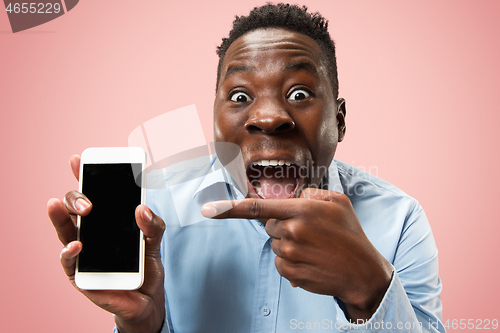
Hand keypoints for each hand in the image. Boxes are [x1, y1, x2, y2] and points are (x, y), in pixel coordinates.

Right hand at [47, 155, 164, 332]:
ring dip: (62, 217)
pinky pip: (69, 261)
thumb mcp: (154, 241)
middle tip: (88, 201)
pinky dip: (69, 252)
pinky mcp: (80, 275)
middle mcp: (91, 233)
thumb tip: (142, 209)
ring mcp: (83, 253)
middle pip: (74, 208)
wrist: (148, 300)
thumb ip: (153, 224)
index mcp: (107, 221)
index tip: (78, 160)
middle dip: (76, 197)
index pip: (92, 194)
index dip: (83, 176)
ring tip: (65, 207)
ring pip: (64, 230)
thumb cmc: (146, 266)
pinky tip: (77, 244)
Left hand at [202, 188, 392, 320]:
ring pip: (275, 244)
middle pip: (270, 226)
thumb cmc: (350, 234)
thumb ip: (311, 193)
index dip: (229, 208)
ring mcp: (290, 255)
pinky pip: (280, 263)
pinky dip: (291, 261)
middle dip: (283, 226)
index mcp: (301, 210)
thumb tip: (293, 197)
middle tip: (309, 232)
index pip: (257, 208)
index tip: (206, 210)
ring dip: (289, 244)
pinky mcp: (290, 273)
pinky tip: (311, 261)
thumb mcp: (338, 201)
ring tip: (314, 248)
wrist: (362, 272)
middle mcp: (292, 232)